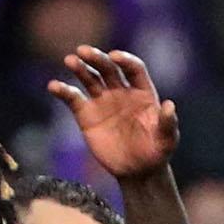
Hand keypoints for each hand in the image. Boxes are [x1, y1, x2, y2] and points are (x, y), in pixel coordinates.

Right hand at [48, 45, 178, 181]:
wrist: (137, 171)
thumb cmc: (156, 152)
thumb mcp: (167, 140)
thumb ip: (168, 123)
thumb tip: (169, 105)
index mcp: (142, 92)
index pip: (133, 68)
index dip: (125, 60)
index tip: (114, 57)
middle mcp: (121, 91)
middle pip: (108, 68)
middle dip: (97, 58)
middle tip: (83, 51)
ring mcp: (102, 102)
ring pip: (90, 79)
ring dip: (80, 68)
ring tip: (70, 60)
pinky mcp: (86, 115)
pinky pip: (73, 99)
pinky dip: (63, 91)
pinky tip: (53, 86)